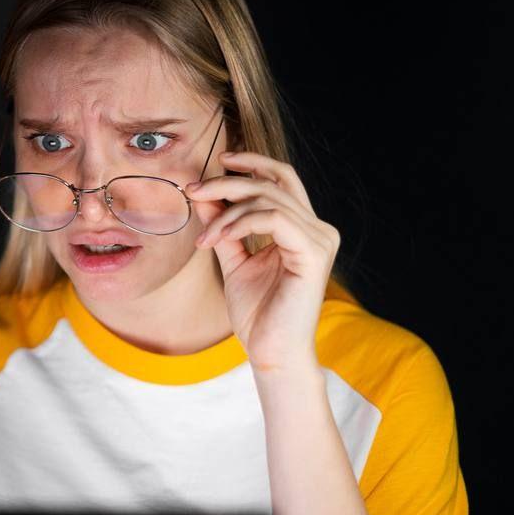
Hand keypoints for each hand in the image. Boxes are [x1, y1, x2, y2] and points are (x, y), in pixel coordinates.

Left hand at [184, 151, 340, 371]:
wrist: (270, 352)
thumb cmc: (257, 313)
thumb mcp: (232, 259)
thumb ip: (222, 226)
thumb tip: (202, 194)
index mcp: (302, 228)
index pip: (282, 179)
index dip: (252, 164)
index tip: (216, 162)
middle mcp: (318, 229)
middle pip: (273, 183)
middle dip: (227, 182)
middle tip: (193, 190)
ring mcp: (319, 240)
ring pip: (268, 199)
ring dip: (226, 212)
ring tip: (204, 237)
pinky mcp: (313, 254)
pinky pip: (274, 219)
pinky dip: (240, 223)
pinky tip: (218, 239)